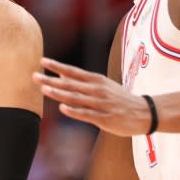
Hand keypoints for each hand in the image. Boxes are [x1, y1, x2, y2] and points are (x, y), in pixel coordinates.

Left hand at [35, 57, 151, 135]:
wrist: (145, 112)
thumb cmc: (118, 98)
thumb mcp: (101, 85)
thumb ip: (80, 80)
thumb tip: (59, 73)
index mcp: (96, 80)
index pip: (73, 71)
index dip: (57, 66)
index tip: (42, 61)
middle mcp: (97, 90)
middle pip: (70, 84)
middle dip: (51, 80)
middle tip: (34, 76)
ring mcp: (100, 104)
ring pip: (76, 98)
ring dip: (59, 93)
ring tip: (43, 89)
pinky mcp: (104, 118)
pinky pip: (86, 114)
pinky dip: (74, 111)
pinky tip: (62, 108)